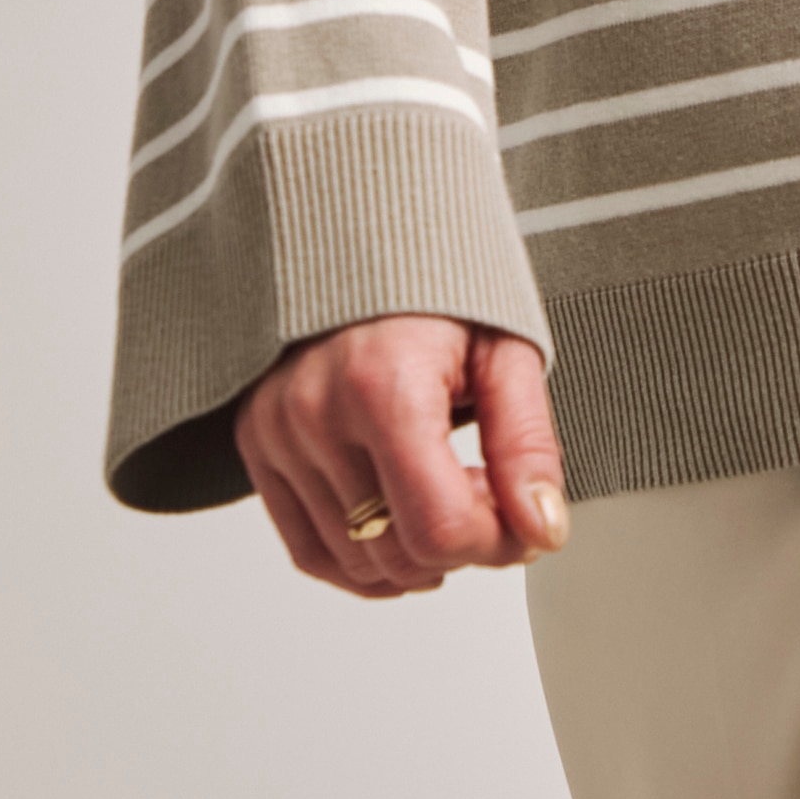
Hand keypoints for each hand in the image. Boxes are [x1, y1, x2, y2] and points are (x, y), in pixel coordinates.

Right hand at [235, 317, 569, 596]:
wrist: (363, 236)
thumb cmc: (435, 285)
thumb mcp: (506, 350)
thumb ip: (527, 445)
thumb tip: (541, 528)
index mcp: (382, 384)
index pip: (438, 527)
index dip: (496, 544)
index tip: (522, 521)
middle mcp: (316, 413)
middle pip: (396, 552)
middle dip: (461, 545)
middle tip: (489, 495)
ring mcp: (277, 432)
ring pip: (353, 562)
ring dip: (415, 554)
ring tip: (448, 494)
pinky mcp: (258, 445)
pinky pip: (308, 549)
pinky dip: (363, 561)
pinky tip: (403, 531)